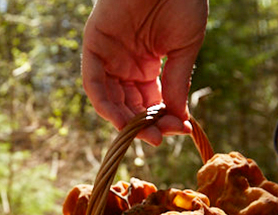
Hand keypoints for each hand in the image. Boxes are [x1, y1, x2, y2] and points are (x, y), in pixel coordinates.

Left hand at [81, 0, 207, 145]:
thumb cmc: (180, 1)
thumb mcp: (184, 47)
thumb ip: (177, 81)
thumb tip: (178, 118)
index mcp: (147, 64)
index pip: (151, 102)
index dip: (162, 118)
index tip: (178, 129)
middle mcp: (125, 63)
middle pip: (130, 105)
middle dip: (145, 124)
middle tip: (161, 137)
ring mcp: (108, 56)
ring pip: (110, 99)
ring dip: (125, 121)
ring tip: (147, 134)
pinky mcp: (93, 45)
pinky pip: (94, 83)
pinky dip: (105, 104)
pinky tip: (122, 120)